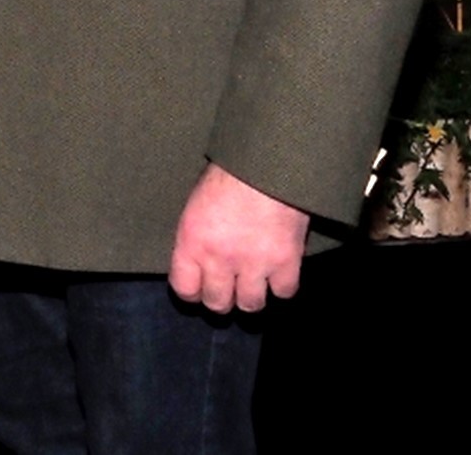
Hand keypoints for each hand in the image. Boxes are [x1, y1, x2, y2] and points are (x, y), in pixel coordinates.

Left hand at [167, 162, 309, 312]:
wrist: (266, 164)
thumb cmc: (227, 177)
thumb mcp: (196, 206)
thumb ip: (196, 238)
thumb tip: (197, 263)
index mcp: (192, 242)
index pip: (184, 289)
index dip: (193, 293)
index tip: (199, 289)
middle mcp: (220, 258)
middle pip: (218, 303)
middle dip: (222, 299)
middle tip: (229, 288)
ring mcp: (254, 264)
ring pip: (251, 305)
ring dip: (252, 296)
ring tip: (253, 282)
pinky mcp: (285, 263)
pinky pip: (283, 293)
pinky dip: (282, 286)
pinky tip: (278, 273)